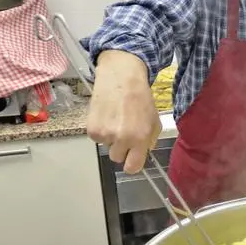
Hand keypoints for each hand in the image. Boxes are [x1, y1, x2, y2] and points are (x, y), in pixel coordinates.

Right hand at [86, 51, 160, 173]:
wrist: (121, 77)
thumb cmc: (140, 97)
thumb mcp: (154, 119)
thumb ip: (150, 139)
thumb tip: (144, 152)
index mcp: (139, 138)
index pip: (133, 168)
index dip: (132, 163)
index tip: (132, 158)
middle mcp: (121, 138)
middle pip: (117, 158)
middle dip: (121, 148)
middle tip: (124, 131)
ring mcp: (104, 134)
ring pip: (106, 147)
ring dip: (110, 138)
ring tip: (115, 119)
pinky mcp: (91, 128)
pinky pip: (97, 138)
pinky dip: (100, 130)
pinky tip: (106, 115)